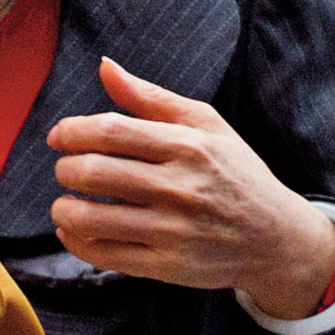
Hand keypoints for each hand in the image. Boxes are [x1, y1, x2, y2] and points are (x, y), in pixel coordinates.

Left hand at [49, 61, 334, 318]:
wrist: (274, 237)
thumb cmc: (236, 174)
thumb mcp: (206, 125)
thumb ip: (151, 98)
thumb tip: (105, 67)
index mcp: (188, 146)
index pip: (111, 131)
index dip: (73, 131)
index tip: (60, 137)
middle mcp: (179, 187)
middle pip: (94, 172)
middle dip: (65, 169)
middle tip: (67, 169)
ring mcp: (172, 231)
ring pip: (91, 218)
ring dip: (64, 208)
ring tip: (66, 202)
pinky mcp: (165, 267)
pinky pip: (103, 254)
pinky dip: (76, 241)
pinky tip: (76, 230)